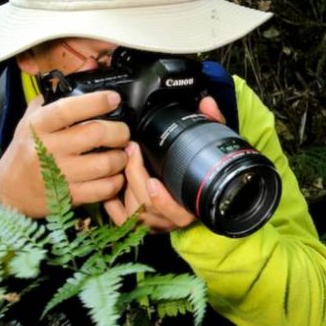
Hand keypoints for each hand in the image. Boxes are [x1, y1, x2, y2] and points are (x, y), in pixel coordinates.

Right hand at [0, 91, 129, 217]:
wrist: (8, 192)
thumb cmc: (25, 151)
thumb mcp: (33, 119)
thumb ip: (58, 95)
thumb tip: (89, 67)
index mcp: (38, 126)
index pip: (68, 108)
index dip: (96, 102)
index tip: (113, 99)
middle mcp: (47, 149)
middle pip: (94, 134)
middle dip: (118, 131)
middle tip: (123, 132)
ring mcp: (58, 175)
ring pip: (104, 163)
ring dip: (121, 157)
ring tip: (121, 153)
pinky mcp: (67, 197)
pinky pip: (103, 189)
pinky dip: (116, 181)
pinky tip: (114, 175)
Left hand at [103, 96, 224, 231]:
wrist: (200, 187)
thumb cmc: (202, 166)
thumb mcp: (211, 142)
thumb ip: (212, 122)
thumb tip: (207, 103)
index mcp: (191, 206)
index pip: (176, 212)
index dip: (162, 200)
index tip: (152, 181)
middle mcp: (172, 218)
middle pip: (149, 209)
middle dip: (135, 179)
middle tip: (131, 152)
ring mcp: (154, 221)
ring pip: (133, 214)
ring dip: (124, 187)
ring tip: (123, 162)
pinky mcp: (138, 222)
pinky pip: (120, 218)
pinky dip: (112, 203)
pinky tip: (114, 182)